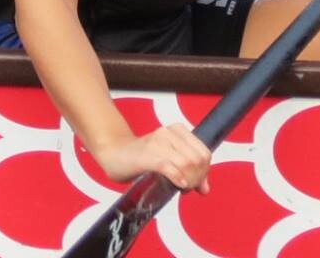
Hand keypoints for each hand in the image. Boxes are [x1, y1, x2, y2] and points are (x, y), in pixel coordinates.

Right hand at [87, 124, 213, 192]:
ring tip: (180, 187)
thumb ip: (189, 171)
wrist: (114, 153)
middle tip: (187, 187)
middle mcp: (168, 133)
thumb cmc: (141, 158)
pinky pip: (170, 167)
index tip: (195, 182)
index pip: (204, 153)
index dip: (204, 171)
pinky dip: (177, 178)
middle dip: (197, 178)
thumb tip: (205, 189)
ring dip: (188, 181)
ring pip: (186, 164)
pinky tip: (178, 185)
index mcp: (177, 130)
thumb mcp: (168, 161)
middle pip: (198, 160)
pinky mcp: (147, 155)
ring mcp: (157, 142)